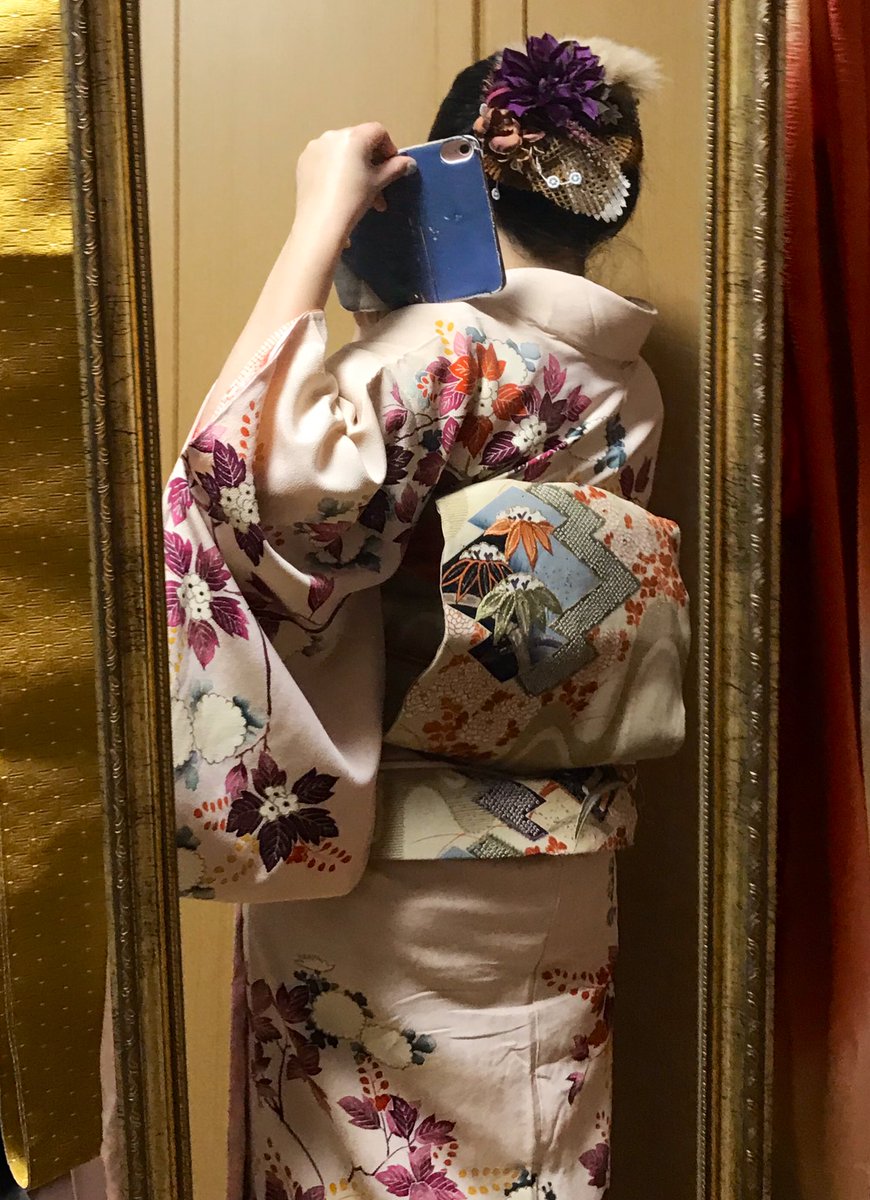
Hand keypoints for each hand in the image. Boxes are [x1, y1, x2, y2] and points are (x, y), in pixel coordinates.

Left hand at [294, 123, 415, 246]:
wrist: (321, 222)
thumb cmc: (354, 199)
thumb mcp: (378, 183)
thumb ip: (395, 168)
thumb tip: (410, 163)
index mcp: (353, 137)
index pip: (378, 131)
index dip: (388, 148)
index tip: (392, 167)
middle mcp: (333, 135)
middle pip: (359, 141)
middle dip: (371, 161)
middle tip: (378, 186)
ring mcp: (315, 147)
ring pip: (342, 152)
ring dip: (354, 167)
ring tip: (359, 193)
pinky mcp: (303, 161)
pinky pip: (325, 159)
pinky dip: (335, 170)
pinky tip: (337, 190)